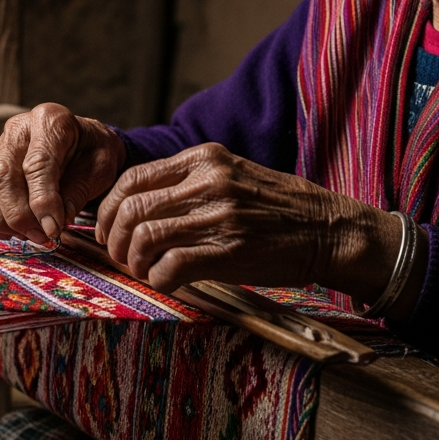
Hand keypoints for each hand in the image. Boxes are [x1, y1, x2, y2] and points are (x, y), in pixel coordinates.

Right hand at [0, 103, 126, 244]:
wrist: (84, 144)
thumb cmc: (93, 155)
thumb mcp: (100, 169)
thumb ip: (78, 192)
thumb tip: (53, 223)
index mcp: (51, 120)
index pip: (37, 163)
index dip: (42, 201)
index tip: (53, 229)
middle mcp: (18, 128)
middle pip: (2, 174)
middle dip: (19, 215)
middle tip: (42, 237)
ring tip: (28, 235)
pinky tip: (9, 230)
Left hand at [97, 143, 425, 318]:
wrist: (331, 230)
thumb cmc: (279, 209)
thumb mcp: (232, 175)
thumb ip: (188, 182)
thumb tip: (137, 206)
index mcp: (203, 159)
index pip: (131, 178)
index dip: (107, 209)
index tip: (107, 230)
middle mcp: (208, 180)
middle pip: (130, 208)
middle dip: (114, 239)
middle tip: (120, 257)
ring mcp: (219, 215)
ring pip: (144, 237)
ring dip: (134, 261)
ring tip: (143, 271)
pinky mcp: (230, 251)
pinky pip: (171, 266)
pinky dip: (158, 278)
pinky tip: (167, 281)